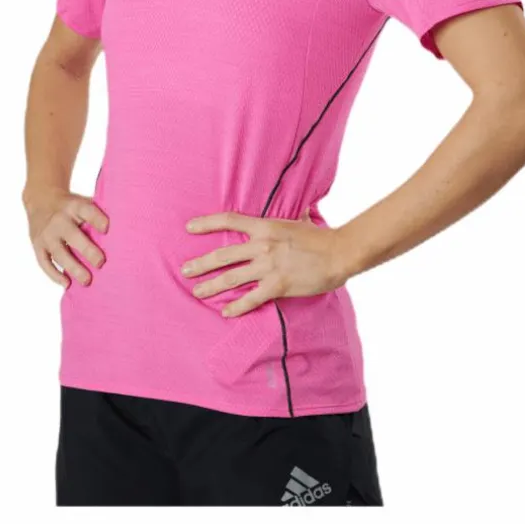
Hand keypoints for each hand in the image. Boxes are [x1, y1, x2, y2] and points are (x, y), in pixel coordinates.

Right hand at [23, 186, 108, 287]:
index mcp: (74, 206)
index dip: (97, 219)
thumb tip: (126, 229)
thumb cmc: (72, 206)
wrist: (41, 199)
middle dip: (87, 250)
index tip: (108, 229)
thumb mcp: (83, 201)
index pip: (87, 211)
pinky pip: (44, 262)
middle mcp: (59, 219)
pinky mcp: (37, 245)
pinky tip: (67, 284)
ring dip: (73, 268)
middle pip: (73, 236)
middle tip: (101, 263)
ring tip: (87, 281)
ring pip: (59, 253)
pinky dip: (54, 275)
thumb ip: (98, 213)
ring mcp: (46, 234)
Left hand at [181, 209, 349, 317]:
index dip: (207, 223)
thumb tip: (298, 210)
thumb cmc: (321, 237)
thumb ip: (290, 218)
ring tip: (197, 291)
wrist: (339, 253)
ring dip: (211, 286)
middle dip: (201, 263)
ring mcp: (268, 266)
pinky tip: (225, 312)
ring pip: (231, 278)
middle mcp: (262, 245)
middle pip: (223, 255)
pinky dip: (236, 307)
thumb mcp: (300, 221)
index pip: (229, 220)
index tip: (189, 228)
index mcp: (265, 226)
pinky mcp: (277, 286)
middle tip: (185, 270)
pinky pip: (251, 299)